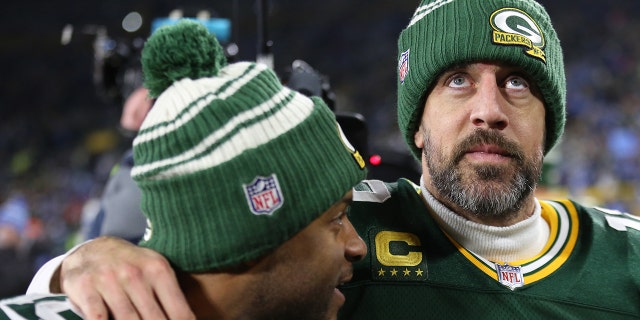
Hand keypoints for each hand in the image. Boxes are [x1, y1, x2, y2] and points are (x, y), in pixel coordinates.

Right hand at [59, 236, 194, 319]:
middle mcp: (135, 273)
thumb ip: (172, 298)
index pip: (178, 311)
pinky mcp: (85, 288)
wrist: (91, 251)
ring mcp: (109, 279)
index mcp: (158, 269)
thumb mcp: (155, 272)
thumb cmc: (132, 269)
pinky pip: (98, 318)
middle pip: (155, 319)